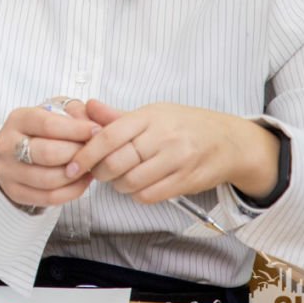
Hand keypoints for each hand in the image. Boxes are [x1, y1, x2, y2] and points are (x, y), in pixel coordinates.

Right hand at [0, 100, 100, 209]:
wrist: (12, 152)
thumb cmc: (40, 130)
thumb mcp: (53, 112)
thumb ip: (74, 113)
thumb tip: (94, 126)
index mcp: (17, 120)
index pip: (48, 125)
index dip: (76, 130)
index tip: (97, 131)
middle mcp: (7, 145)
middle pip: (48, 154)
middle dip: (77, 154)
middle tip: (94, 152)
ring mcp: (8, 171)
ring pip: (49, 179)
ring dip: (77, 175)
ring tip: (90, 167)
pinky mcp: (14, 192)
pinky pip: (50, 197)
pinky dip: (72, 191)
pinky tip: (83, 180)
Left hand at [67, 100, 279, 203]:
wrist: (230, 142)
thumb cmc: (186, 125)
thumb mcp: (153, 113)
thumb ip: (117, 116)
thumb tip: (86, 107)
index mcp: (150, 117)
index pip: (108, 136)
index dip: (86, 153)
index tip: (73, 165)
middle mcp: (163, 137)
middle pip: (116, 162)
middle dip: (99, 172)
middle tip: (97, 171)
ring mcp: (176, 160)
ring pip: (130, 182)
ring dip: (117, 185)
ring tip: (119, 177)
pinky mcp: (186, 181)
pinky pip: (149, 195)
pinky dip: (136, 194)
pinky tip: (137, 186)